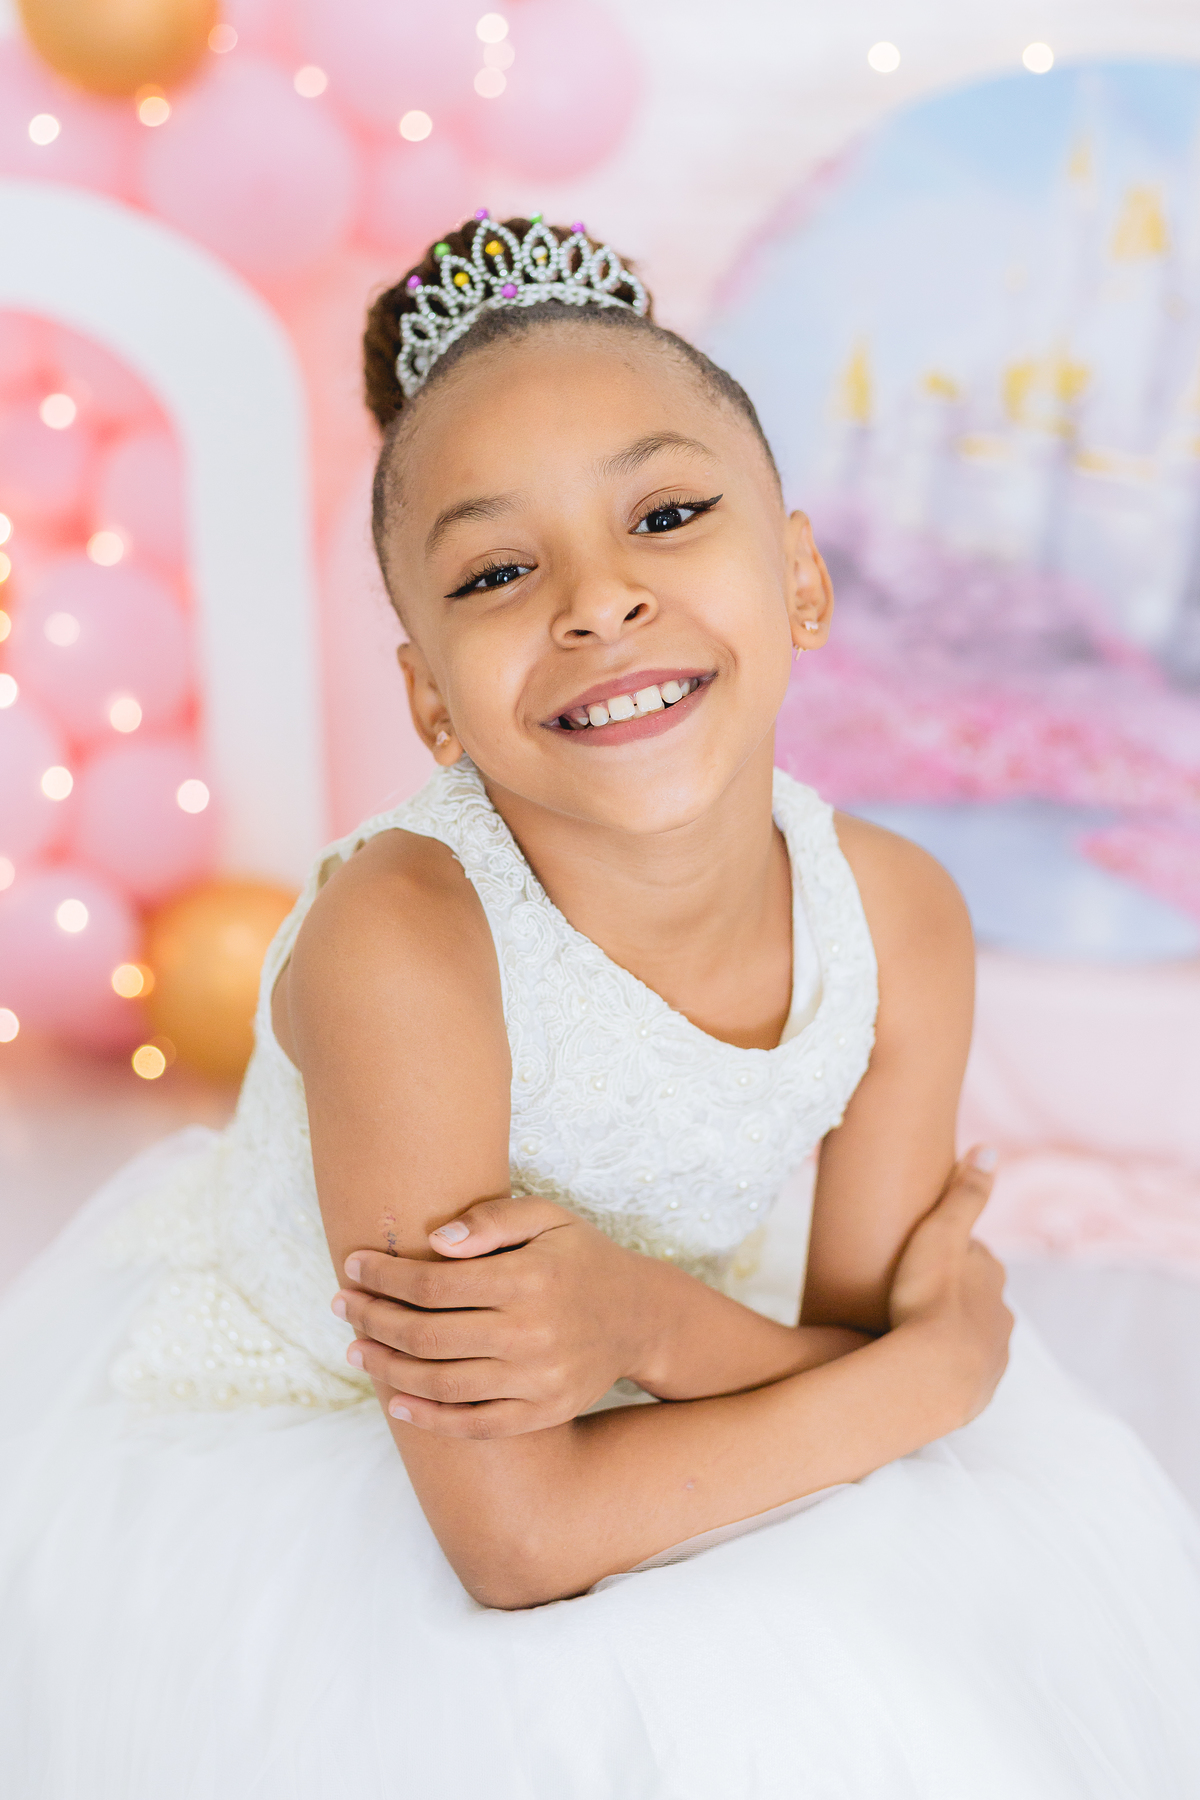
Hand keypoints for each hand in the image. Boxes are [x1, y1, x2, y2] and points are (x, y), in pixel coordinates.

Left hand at [335, 1197, 666, 1437]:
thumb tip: (434, 1241)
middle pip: (426, 1335)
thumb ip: (491, 1221)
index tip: (353, 1266)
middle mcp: (532, 1332)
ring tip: (356, 1351)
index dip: (384, 1276)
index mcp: (528, 1278)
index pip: (433, 1282)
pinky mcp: (544, 1412)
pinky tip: (398, 1403)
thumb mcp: (547, 1217)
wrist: (640, 1316)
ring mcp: (538, 1378)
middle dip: (372, 1320)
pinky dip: (431, 1419)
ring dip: (388, 1369)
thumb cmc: (580, 1258)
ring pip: (442, 1383)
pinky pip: (476, 1424)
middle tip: (341, 1307)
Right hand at [887, 1147, 1011, 1425]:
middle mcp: (1000, 1314)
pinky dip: (947, 1364)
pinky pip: (964, 1371)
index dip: (951, 1251)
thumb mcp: (942, 1234)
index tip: (924, 1251)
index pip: (975, 1255)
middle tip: (914, 1291)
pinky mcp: (979, 1390)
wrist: (934, 1376)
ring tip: (914, 1331)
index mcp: (990, 1275)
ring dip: (950, 1330)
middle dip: (955, 1291)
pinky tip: (923, 1366)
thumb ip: (965, 1193)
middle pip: (978, 1295)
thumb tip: (988, 1149)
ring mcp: (993, 1355)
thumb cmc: (931, 1298)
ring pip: (973, 1334)